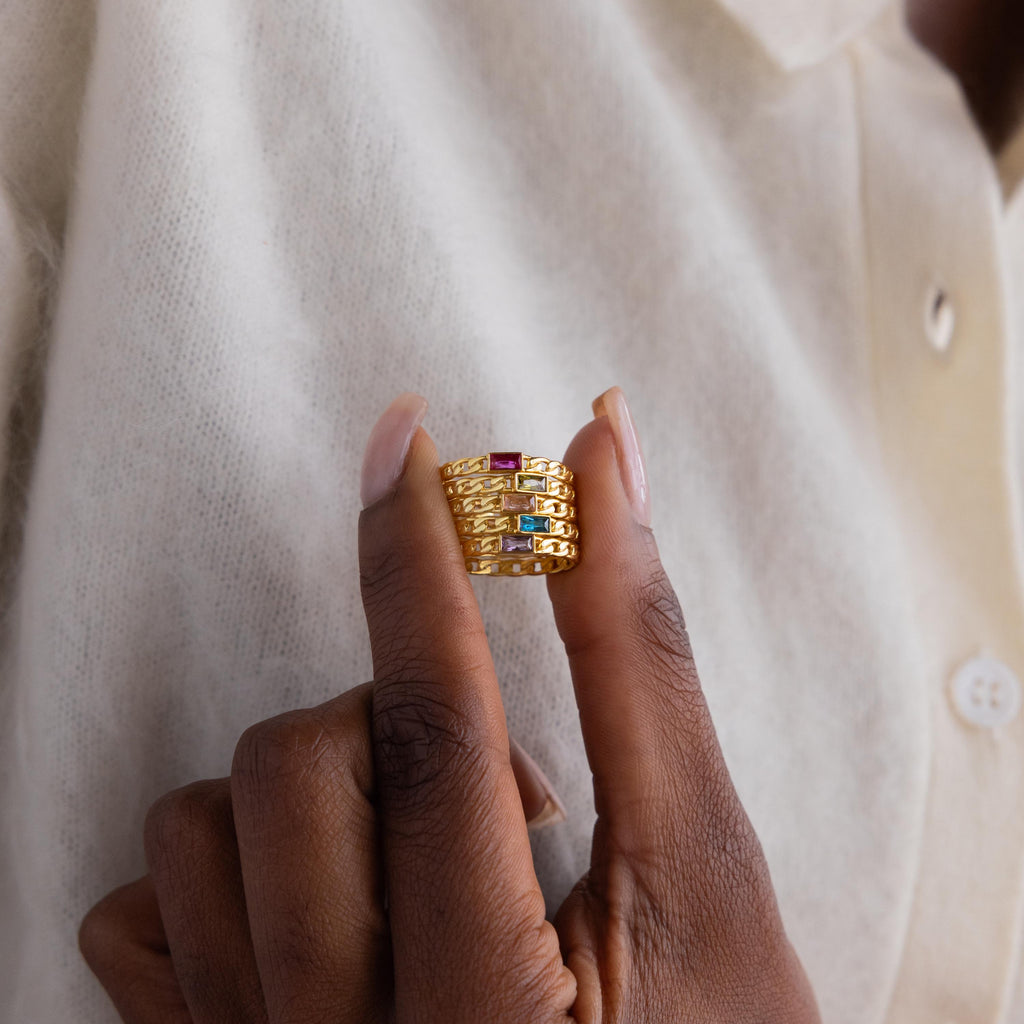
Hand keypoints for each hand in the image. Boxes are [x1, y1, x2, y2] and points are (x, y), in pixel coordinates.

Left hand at [80, 389, 820, 1022]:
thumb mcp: (706, 867)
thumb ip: (640, 661)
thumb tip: (598, 468)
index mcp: (494, 1014)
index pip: (437, 729)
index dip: (420, 563)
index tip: (403, 445)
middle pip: (295, 772)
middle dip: (393, 716)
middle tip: (497, 782)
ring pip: (199, 831)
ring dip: (316, 789)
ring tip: (422, 846)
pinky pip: (136, 918)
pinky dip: (217, 868)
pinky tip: (323, 893)